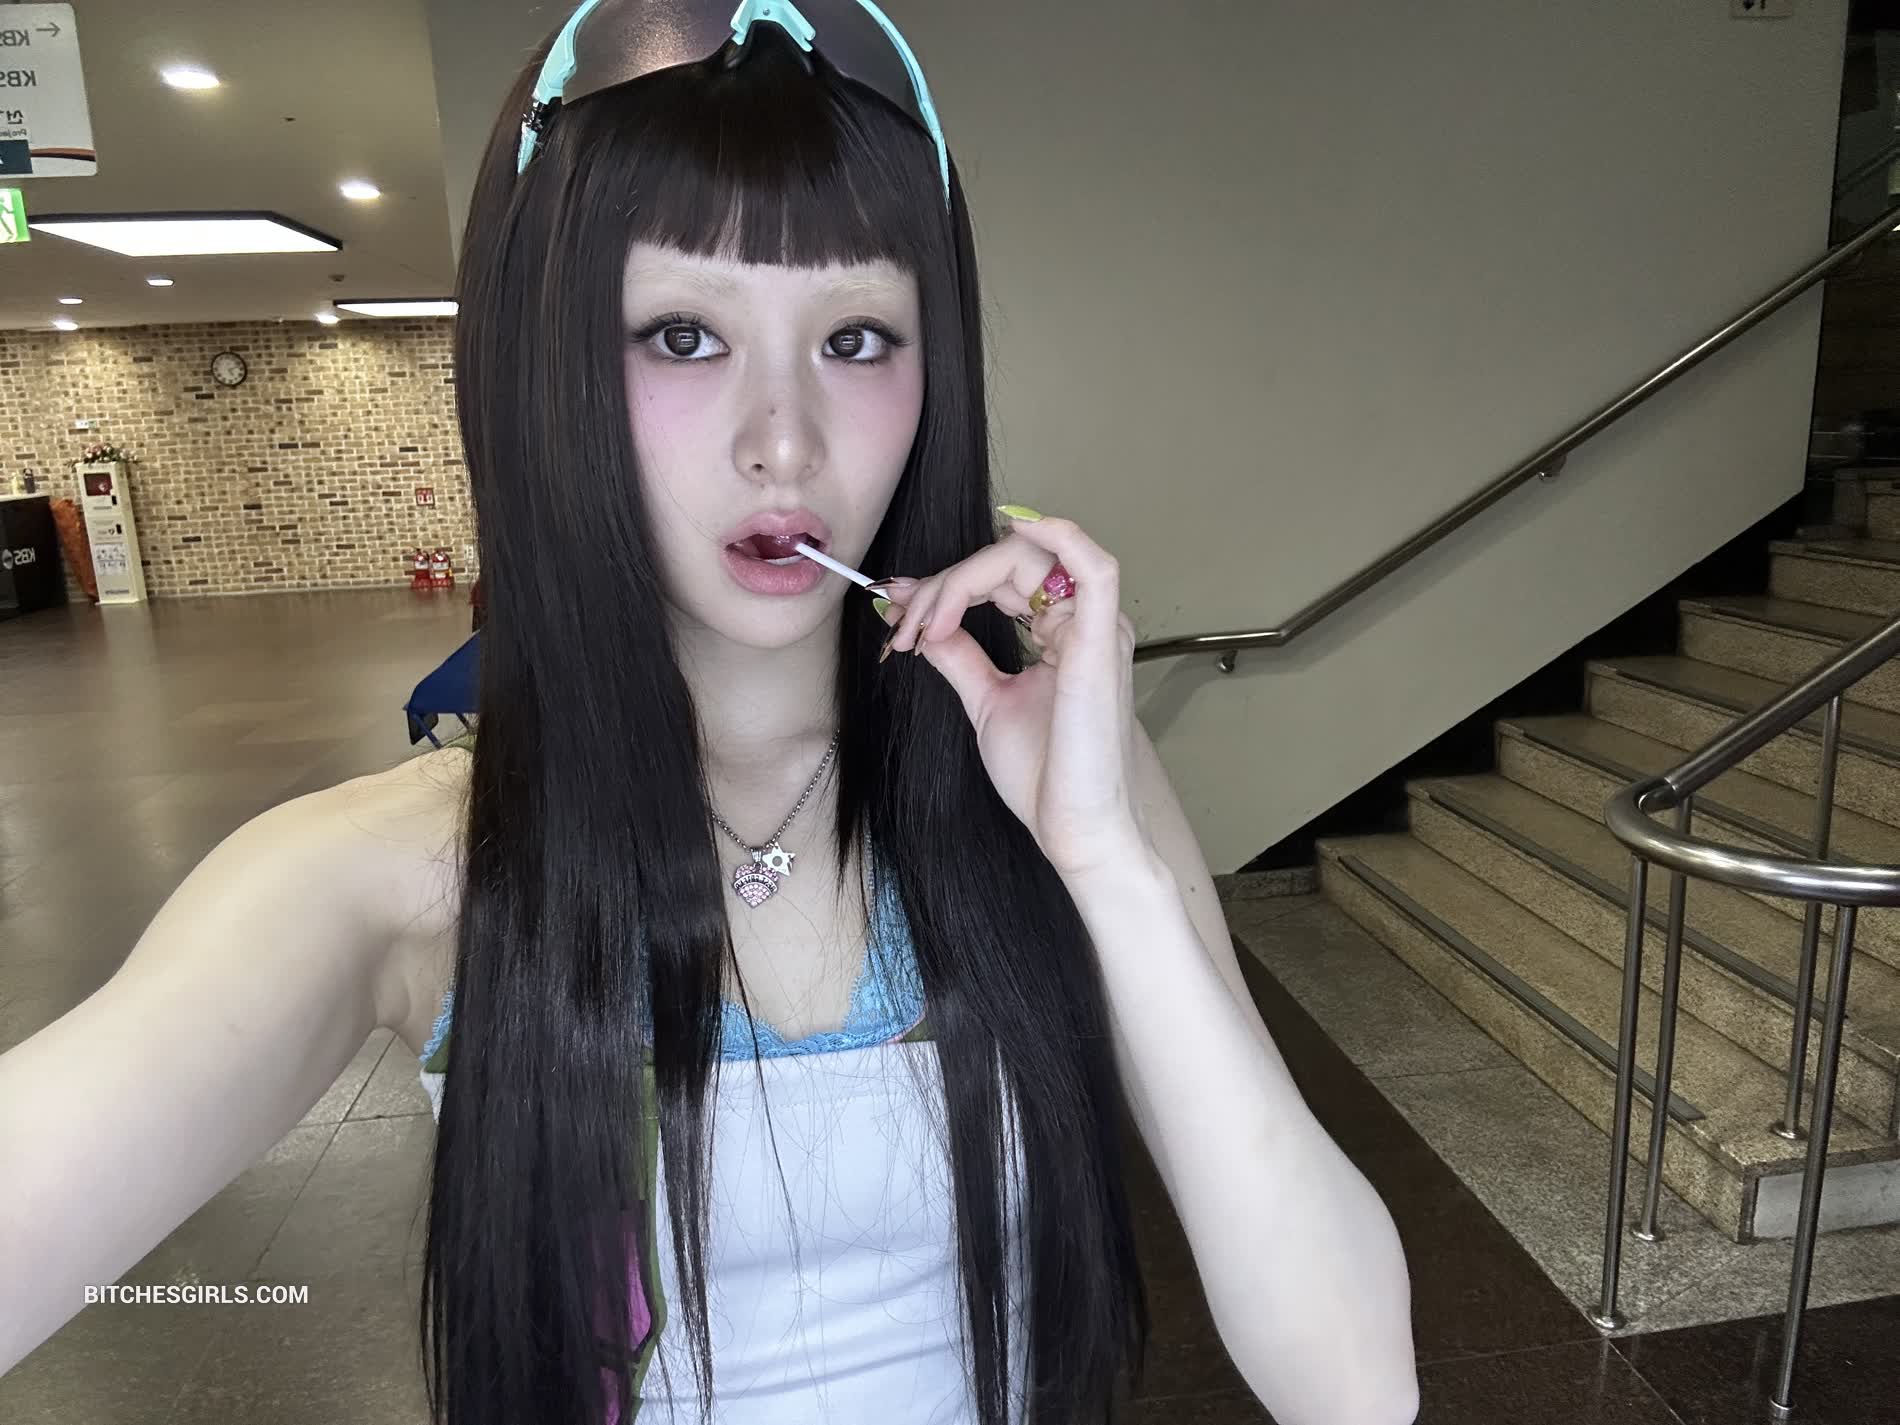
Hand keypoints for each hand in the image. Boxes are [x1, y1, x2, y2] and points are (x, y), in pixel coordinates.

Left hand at [876, 509, 1148, 879]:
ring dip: (965, 575)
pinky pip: (1094, 566)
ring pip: (1030, 558)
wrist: (1072, 828)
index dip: (945, 586)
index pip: (1002, 579)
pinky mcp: (1100, 643)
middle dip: (943, 585)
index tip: (898, 612)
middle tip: (904, 627)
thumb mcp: (987, 700)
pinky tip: (1017, 525)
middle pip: (1009, 562)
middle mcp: (1083, 623)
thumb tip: (924, 620)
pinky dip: (1059, 534)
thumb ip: (960, 655)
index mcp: (1062, 634)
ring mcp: (1096, 629)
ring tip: (926, 619)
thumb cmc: (1045, 776)